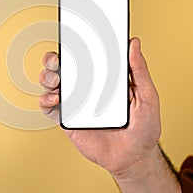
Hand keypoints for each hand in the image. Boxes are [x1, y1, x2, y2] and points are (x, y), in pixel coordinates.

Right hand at [39, 37, 160, 176]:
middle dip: (52, 59)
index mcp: (102, 78)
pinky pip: (49, 107)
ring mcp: (75, 103)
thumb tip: (134, 44)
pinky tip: (55, 98)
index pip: (84, 56)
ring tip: (56, 80)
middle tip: (56, 59)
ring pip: (51, 83)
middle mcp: (85, 88)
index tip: (71, 35)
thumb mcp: (147, 96)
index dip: (74, 44)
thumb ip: (139, 70)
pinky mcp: (67, 119)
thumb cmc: (142, 128)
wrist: (133, 157)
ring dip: (47, 77)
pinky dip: (45, 99)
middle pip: (61, 67)